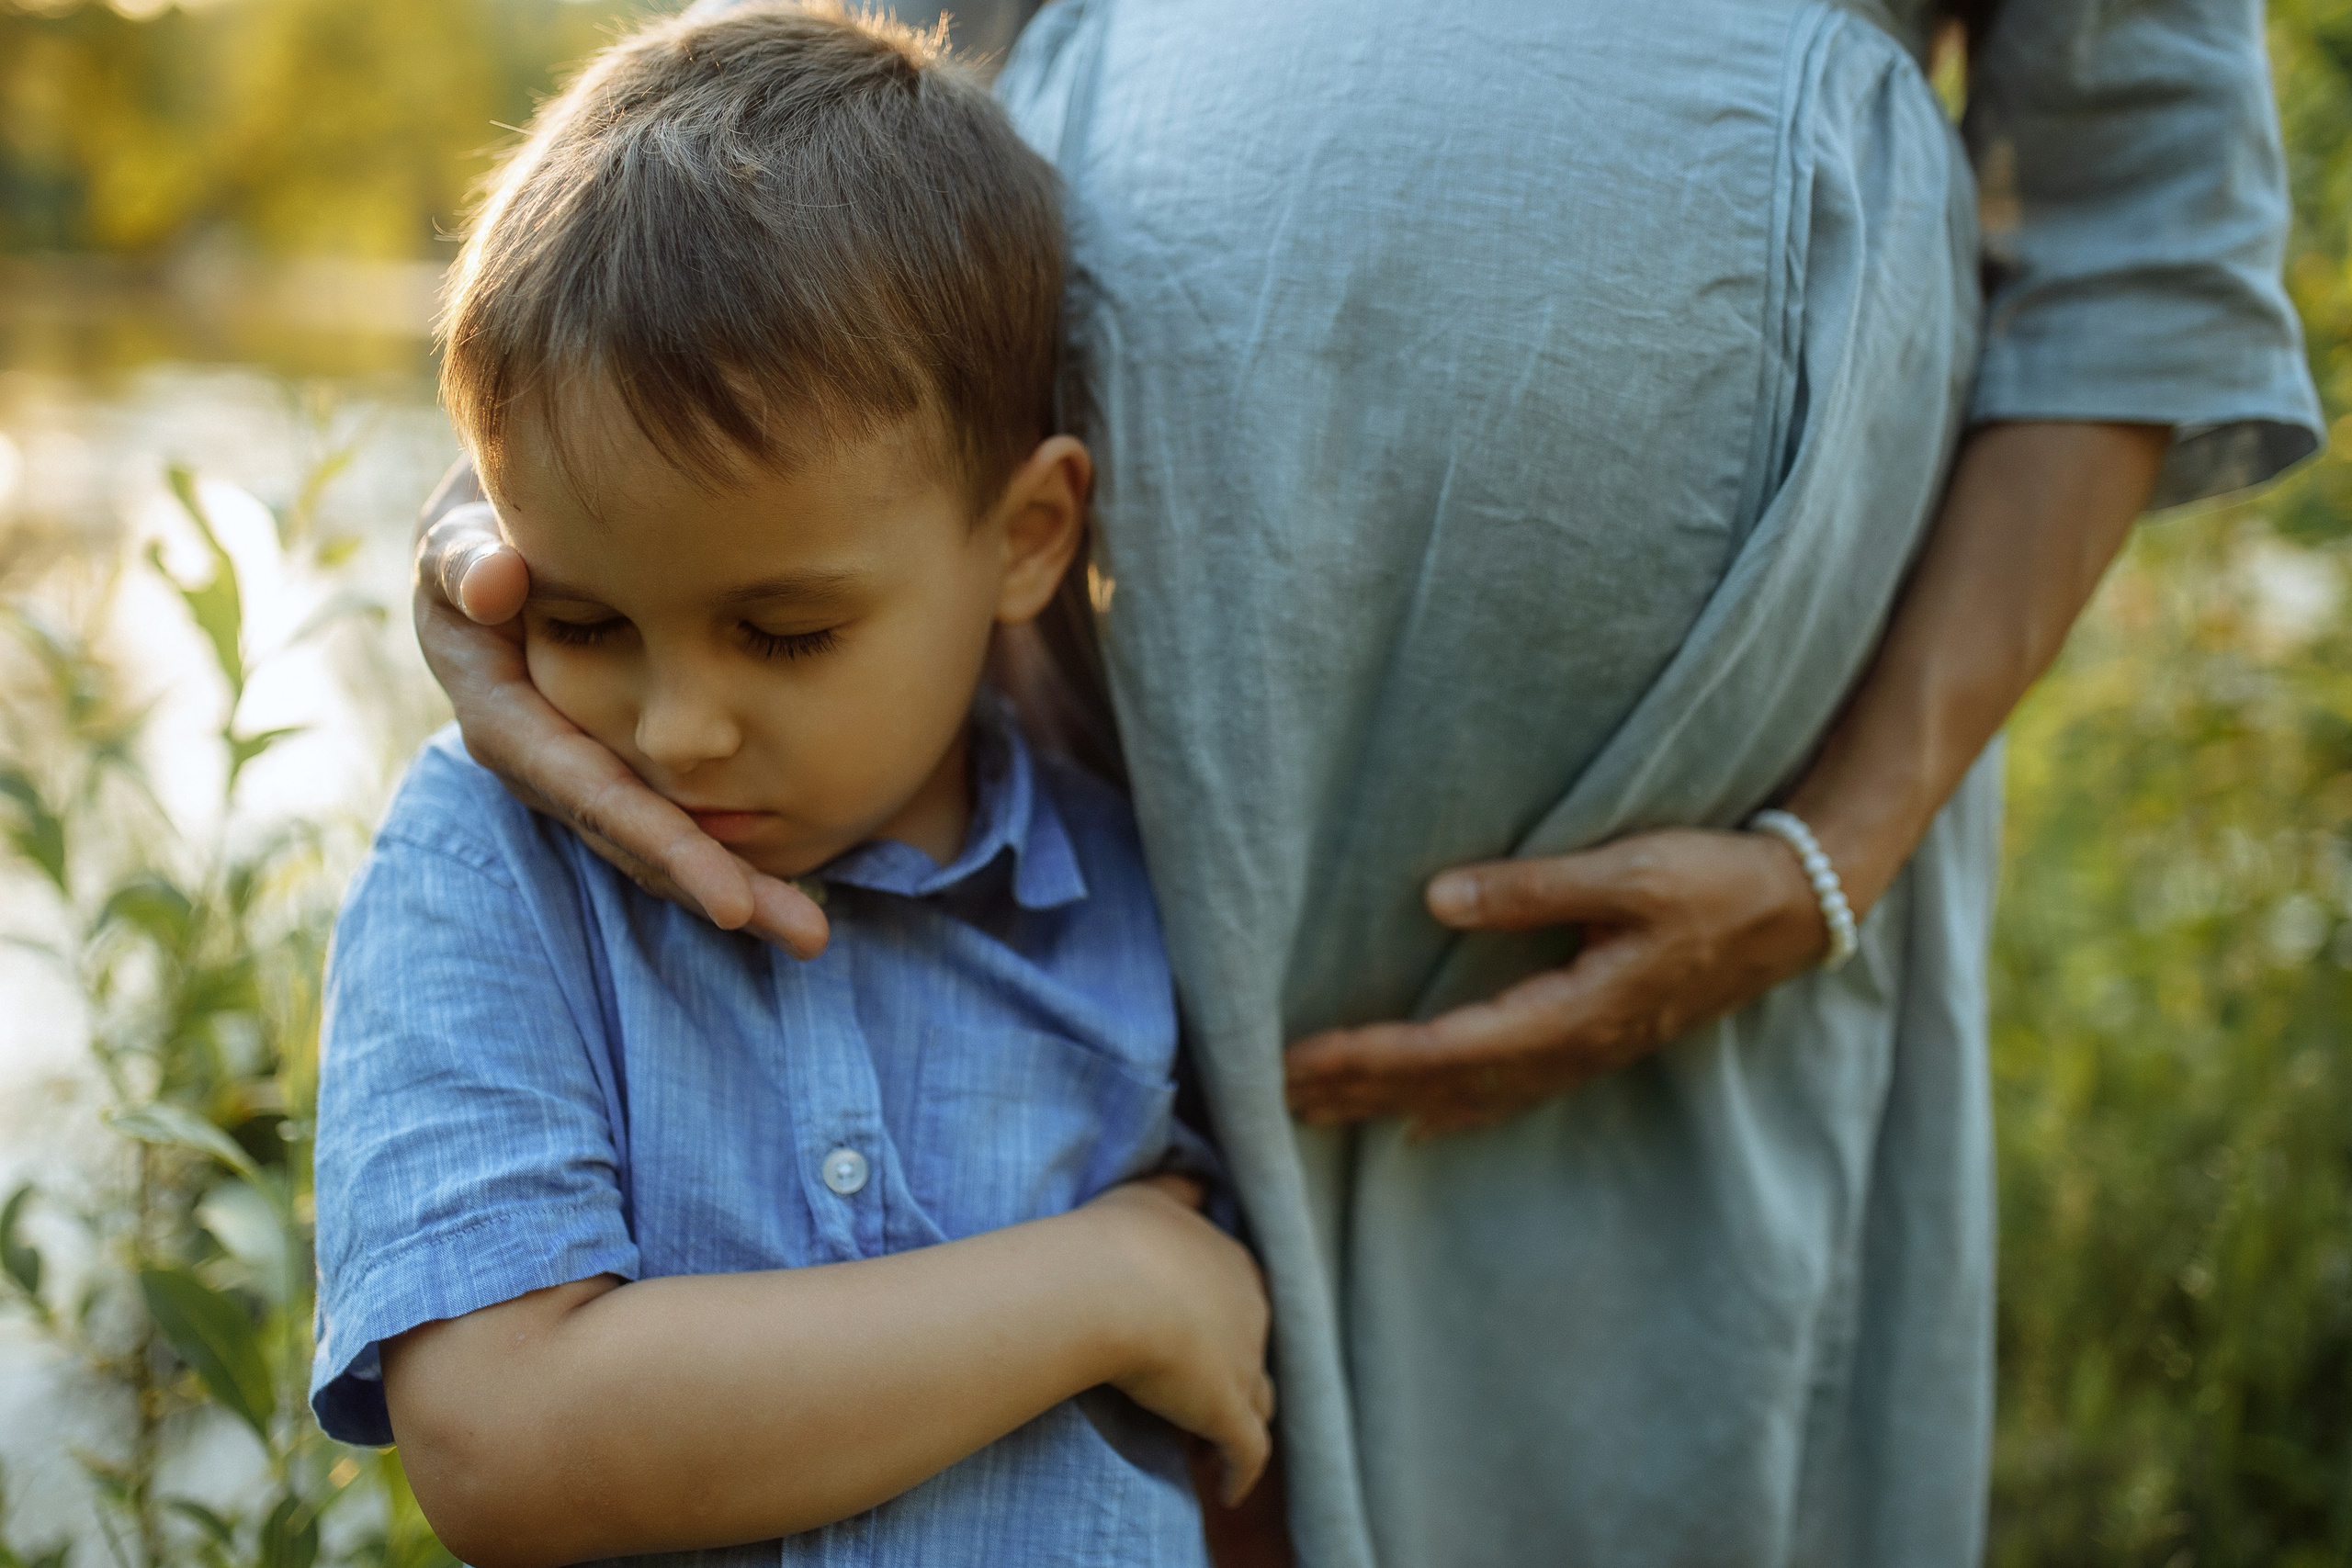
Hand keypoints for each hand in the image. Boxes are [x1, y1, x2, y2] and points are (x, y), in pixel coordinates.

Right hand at [413, 501, 828, 956]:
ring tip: (813, 932)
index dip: (656, 841)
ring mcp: (584, 777)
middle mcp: (545, 768)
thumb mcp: (461, 535)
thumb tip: (495, 583)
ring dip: (737, 891)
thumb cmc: (486, 532)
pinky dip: (731, 855)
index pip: (589, 791)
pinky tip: (800, 893)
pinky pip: (674, 824)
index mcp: (508, 721)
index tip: (730, 896)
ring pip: (657, 847)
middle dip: (713, 887)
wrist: (500, 543)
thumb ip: (466, 558)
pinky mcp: (619, 772)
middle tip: (805, 931)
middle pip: (633, 841)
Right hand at [1079, 1175, 1274, 1506]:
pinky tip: (1228, 1489)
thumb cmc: (1118, 1240)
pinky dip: (1240, 1473)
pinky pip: (1248, 1453)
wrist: (1107, 1285)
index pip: (1241, 1299)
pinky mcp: (1228, 1412)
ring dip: (1240, 1416)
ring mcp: (1245, 1365)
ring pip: (1259, 1399)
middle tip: (1191, 1387)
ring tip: (1210, 1437)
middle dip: (1231, 1368)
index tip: (1188, 1337)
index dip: (1219, 1321)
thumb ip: (1181, 1188)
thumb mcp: (1153, 1194)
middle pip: (1253, 1349)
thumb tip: (1202, 1181)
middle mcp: (1252, 1313)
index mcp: (1235, 1264)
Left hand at [1284, 828, 1829, 1137]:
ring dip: (1392, 1104)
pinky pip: (1509, 1092)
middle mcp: (1573, 1048)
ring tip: (1317, 1113)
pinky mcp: (1598, 1042)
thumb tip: (1435, 900)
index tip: (1297, 1062)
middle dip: (1357, 1090)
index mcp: (1574, 1010)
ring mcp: (1587, 1054)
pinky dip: (1454, 1108)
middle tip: (1269, 1098)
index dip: (1369, 1058)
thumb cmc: (1716, 879)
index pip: (1446, 1047)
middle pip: (1445, 1084)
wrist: (1799, 908)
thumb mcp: (1627, 869)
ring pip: (1472, 1096)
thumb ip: (1531, 889)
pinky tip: (1421, 1124)